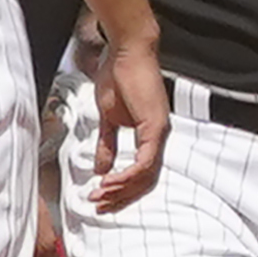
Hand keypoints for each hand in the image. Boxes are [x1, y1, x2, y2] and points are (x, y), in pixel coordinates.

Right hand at [80, 25, 168, 210]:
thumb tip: (101, 167)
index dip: (121, 189)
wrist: (126, 51)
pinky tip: (110, 180)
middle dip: (121, 197)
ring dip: (121, 189)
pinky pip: (144, 162)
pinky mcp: (155, 127)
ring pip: (146, 176)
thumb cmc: (118, 76)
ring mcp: (159, 133)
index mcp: (149, 135)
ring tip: (100, 195)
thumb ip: (106, 144)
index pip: (140, 173)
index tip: (100, 196)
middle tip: (98, 205)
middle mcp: (158, 137)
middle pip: (145, 181)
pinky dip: (127, 175)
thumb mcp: (108, 118)